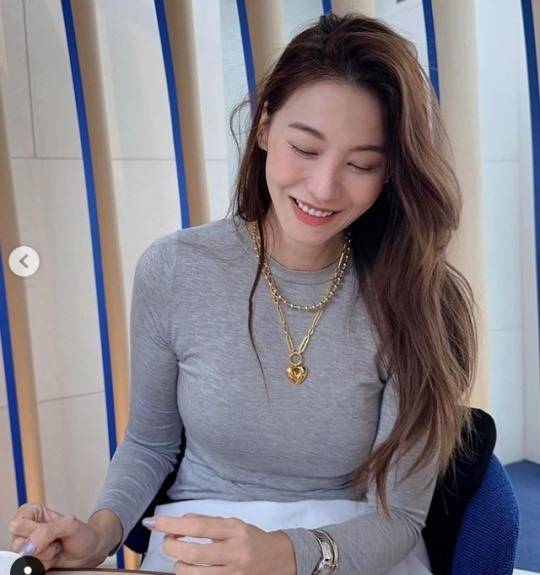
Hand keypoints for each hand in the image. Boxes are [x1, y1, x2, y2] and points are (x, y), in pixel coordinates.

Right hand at [9, 502, 102, 569]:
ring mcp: (25, 548)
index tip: (51, 530)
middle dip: (42, 547)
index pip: (17, 525)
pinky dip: (44, 566)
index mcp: (30, 513)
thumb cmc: (80, 534)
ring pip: (23, 560)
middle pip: (18, 546)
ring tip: (56, 549)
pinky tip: (53, 559)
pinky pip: (29, 570)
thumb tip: (29, 546)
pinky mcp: (28, 563)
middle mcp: (23, 530)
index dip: (34, 531)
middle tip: (56, 542)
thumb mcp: (70, 524)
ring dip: (45, 558)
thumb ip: (48, 530)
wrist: (88, 551)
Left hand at [149, 513, 296, 574]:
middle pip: (193, 553)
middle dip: (172, 547)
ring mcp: (233, 572)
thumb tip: (181, 521)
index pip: (197, 525)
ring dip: (178, 565)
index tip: (154, 522)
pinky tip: (190, 568)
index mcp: (234, 529)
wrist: (279, 559)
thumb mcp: (234, 524)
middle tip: (167, 542)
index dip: (172, 524)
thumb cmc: (252, 539)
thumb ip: (209, 523)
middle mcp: (234, 551)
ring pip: (194, 573)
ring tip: (179, 557)